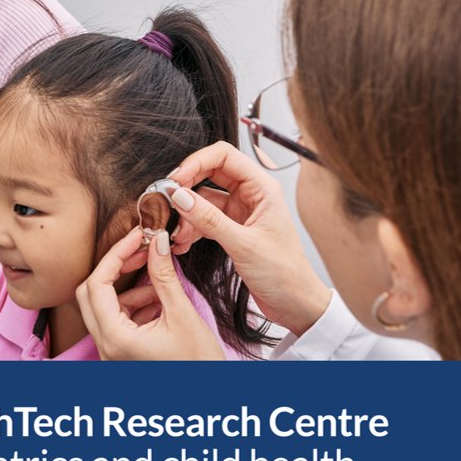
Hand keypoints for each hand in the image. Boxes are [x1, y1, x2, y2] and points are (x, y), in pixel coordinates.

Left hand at [76, 227, 225, 359]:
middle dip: (116, 268)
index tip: (138, 237)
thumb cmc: (199, 366)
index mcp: (115, 339)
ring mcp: (111, 353)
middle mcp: (105, 348)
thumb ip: (164, 276)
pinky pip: (118, 320)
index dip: (116, 255)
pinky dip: (136, 305)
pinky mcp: (122, 354)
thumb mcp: (182, 316)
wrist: (210, 398)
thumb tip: (156, 242)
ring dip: (130, 289)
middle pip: (91, 294)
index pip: (97, 285)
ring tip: (161, 285)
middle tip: (142, 251)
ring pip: (105, 306)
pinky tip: (161, 302)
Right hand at [168, 142, 330, 335]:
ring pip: (203, 199)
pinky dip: (191, 228)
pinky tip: (182, 242)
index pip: (224, 156)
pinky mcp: (232, 229)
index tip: (176, 180)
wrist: (294, 304)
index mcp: (262, 188)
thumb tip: (180, 197)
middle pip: (209, 174)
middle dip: (186, 188)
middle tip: (166, 201)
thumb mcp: (243, 245)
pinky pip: (204, 219)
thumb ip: (209, 220)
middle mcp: (251, 195)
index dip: (196, 162)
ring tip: (175, 232)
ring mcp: (240, 212)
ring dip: (186, 214)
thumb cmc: (285, 274)